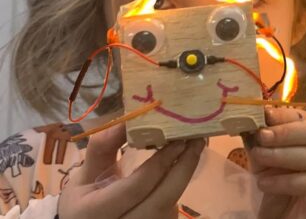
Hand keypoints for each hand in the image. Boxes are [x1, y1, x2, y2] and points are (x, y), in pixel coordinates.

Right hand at [58, 125, 202, 218]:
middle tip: (197, 139)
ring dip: (183, 175)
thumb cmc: (84, 203)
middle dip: (184, 166)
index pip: (136, 186)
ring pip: (171, 203)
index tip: (178, 139)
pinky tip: (179, 167)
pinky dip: (176, 186)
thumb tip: (126, 119)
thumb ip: (102, 150)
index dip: (160, 162)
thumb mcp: (84, 178)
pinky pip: (170, 209)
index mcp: (97, 212)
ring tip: (193, 148)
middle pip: (163, 197)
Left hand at [250, 108, 305, 218]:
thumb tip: (249, 123)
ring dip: (283, 155)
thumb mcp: (267, 165)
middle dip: (287, 131)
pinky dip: (286, 181)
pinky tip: (266, 184)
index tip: (264, 114)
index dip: (288, 115)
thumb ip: (263, 146)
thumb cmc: (283, 195)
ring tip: (258, 158)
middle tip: (262, 135)